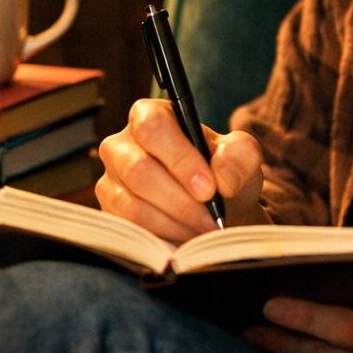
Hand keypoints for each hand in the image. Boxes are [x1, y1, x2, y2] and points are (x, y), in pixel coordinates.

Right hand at [96, 98, 266, 240]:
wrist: (214, 208)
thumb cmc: (223, 174)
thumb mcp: (242, 157)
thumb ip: (240, 155)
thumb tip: (221, 176)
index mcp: (151, 116)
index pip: (154, 128)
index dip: (180, 159)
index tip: (209, 188)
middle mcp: (121, 145)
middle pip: (139, 170)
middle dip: (181, 200)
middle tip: (211, 216)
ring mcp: (110, 181)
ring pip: (132, 205)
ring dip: (174, 222)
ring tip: (204, 227)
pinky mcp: (109, 213)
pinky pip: (130, 230)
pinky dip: (163, 237)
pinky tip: (187, 237)